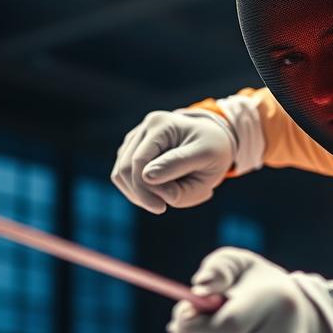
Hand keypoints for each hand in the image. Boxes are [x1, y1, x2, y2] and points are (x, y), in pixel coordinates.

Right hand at [110, 110, 235, 213]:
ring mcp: (136, 138)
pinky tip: (159, 192)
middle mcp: (145, 128)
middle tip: (164, 207)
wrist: (213, 141)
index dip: (147, 190)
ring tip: (165, 198)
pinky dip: (138, 190)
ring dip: (139, 194)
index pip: (140, 162)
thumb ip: (178, 167)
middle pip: (125, 169)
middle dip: (142, 194)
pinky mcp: (132, 150)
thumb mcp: (206, 157)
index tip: (163, 208)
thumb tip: (148, 179)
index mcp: (162, 125)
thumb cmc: (213, 150)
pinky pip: (123, 177)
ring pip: (119, 174)